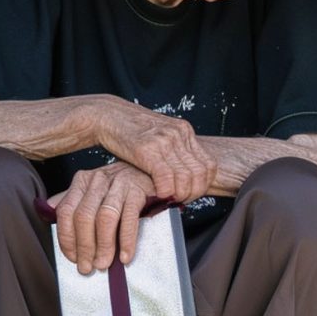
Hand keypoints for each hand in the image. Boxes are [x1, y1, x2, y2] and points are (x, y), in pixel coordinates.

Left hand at [48, 162, 153, 273]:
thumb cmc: (119, 185)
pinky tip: (124, 256)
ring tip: (104, 263)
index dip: (67, 238)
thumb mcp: (93, 188)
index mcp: (83, 181)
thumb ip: (72, 198)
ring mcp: (119, 184)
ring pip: (105, 218)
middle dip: (84, 246)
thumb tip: (48, 209)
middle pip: (84, 217)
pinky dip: (126, 241)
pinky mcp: (138, 191)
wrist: (150, 171)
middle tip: (88, 266)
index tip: (73, 257)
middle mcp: (98, 181)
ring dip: (104, 246)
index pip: (66, 211)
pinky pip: (130, 219)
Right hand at [95, 97, 216, 202]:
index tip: (191, 194)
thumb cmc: (130, 131)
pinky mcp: (147, 148)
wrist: (106, 114)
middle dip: (193, 193)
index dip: (203, 185)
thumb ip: (174, 153)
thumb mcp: (160, 137)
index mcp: (184, 131)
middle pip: (201, 174)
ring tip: (169, 199)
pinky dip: (165, 191)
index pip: (209, 165)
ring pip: (186, 178)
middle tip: (181, 201)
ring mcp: (164, 140)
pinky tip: (159, 194)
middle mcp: (178, 133)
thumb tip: (184, 181)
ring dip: (179, 195)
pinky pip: (166, 177)